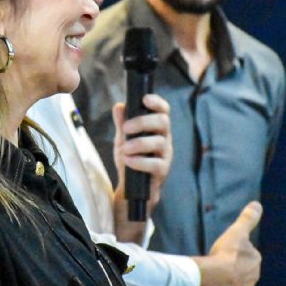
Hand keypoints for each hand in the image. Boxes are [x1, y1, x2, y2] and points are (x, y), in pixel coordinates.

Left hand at [112, 94, 171, 242]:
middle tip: (125, 128)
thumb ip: (122, 123)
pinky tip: (127, 160)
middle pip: (163, 122)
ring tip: (123, 149)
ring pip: (159, 142)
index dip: (157, 102)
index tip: (145, 99)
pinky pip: (155, 164)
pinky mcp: (162, 171)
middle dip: (143, 122)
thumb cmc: (131, 157)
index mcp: (157, 127)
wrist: (132, 186)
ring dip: (139, 143)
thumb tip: (119, 106)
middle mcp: (165, 138)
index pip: (163, 110)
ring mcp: (165, 154)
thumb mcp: (123, 138)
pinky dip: (139, 161)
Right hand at [190, 202, 262, 285]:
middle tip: (220, 259)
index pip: (248, 252)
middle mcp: (253, 276)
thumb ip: (248, 219)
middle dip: (234, 264)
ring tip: (216, 271)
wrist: (216, 280)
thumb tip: (257, 204)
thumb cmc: (227, 254)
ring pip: (237, 279)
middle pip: (243, 267)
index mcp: (255, 259)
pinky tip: (214, 282)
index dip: (237, 249)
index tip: (227, 248)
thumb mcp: (237, 231)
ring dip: (229, 276)